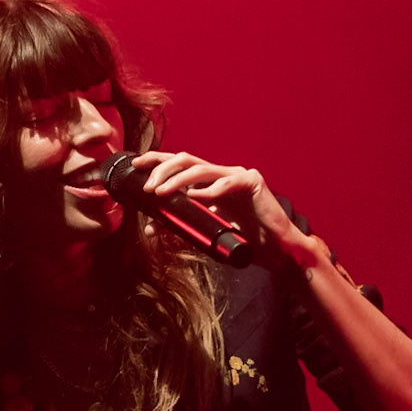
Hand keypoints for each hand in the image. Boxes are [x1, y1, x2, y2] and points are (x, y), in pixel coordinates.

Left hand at [127, 149, 302, 258]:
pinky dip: (209, 190)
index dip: (156, 161)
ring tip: (160, 193)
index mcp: (209, 183)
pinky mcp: (253, 182)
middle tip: (147, 187)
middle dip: (162, 169)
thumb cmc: (243, 241)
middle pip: (186, 160)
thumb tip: (151, 228)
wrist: (276, 251)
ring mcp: (237, 176)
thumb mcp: (205, 233)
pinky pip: (227, 183)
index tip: (135, 166)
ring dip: (177, 180)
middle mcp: (221, 174)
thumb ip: (181, 228)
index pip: (179, 164)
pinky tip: (195, 197)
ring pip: (202, 169)